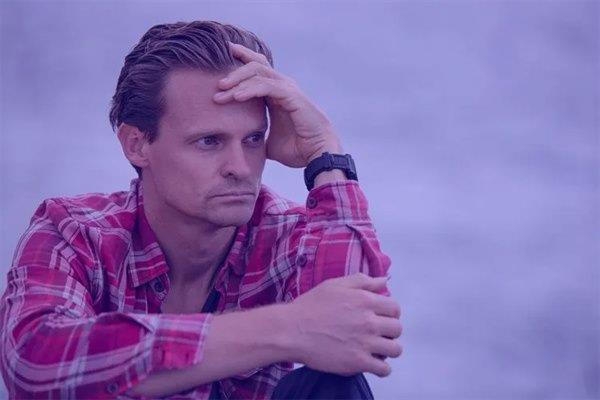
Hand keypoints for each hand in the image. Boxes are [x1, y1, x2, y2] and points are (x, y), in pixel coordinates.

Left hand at [214, 42, 341, 167]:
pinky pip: (267, 86)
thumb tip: (242, 147)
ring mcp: (288, 89)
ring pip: (259, 72)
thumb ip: (257, 139)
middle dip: (235, 70)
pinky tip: (237, 96)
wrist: (317, 155)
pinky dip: (250, 89)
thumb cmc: (299, 149)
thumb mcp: (269, 143)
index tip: (223, 60)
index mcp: (277, 94)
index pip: (258, 69)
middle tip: (217, 83)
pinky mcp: (292, 96)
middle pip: (256, 65)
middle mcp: (283, 87)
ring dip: (238, 81)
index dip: (242, 60)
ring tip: (221, 91)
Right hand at [286, 273, 402, 376]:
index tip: (381, 317)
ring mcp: (365, 343)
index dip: (390, 313)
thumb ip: (362, 281)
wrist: (291, 330)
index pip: (395, 308)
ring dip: (388, 349)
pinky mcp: (358, 362)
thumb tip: (383, 281)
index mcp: (365, 300)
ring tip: (376, 349)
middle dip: (389, 331)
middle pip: (397, 329)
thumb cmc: (310, 306)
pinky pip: (384, 369)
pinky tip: (371, 363)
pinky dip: (381, 368)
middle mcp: (369, 321)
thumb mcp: (335, 285)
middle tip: (377, 334)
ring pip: (395, 350)